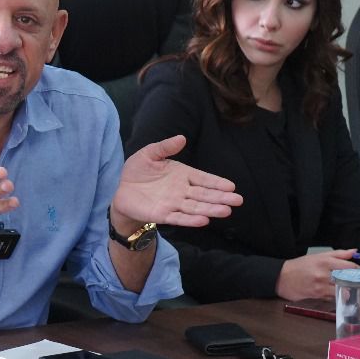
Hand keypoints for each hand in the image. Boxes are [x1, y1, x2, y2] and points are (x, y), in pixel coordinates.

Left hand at [112, 135, 242, 227]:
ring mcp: (173, 203)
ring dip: (210, 209)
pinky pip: (179, 218)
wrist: (121, 190)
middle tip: (238, 201)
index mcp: (183, 175)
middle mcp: (182, 191)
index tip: (232, 186)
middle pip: (204, 195)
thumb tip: (181, 138)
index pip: (203, 179)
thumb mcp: (149, 154)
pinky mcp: (162, 214)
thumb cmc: (138, 171)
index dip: (217, 183)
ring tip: (225, 211)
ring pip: (195, 207)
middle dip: (221, 198)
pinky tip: (203, 220)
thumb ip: (165, 147)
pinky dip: (190, 219)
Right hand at [276, 249, 359, 300]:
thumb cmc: (299, 266)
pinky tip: (334, 293)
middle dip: (355, 281)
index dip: (357, 270)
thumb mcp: (317, 256)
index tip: (358, 272)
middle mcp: (324, 273)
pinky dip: (336, 296)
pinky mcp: (317, 295)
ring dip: (346, 290)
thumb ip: (338, 254)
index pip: (350, 267)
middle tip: (357, 282)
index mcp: (325, 261)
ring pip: (342, 290)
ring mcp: (321, 286)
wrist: (281, 278)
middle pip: (349, 279)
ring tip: (346, 288)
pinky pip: (333, 297)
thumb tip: (355, 252)